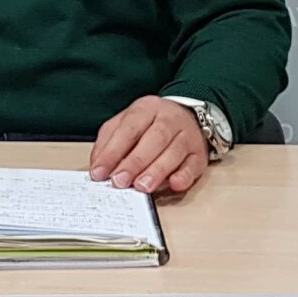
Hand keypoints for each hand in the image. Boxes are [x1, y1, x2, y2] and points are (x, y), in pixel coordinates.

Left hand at [88, 97, 210, 196]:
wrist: (188, 116)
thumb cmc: (150, 124)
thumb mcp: (125, 124)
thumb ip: (108, 142)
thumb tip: (98, 166)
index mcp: (146, 109)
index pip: (129, 128)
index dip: (113, 151)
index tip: (100, 172)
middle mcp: (169, 119)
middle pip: (154, 139)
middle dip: (135, 162)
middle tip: (120, 181)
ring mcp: (187, 136)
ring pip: (174, 151)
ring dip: (157, 171)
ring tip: (141, 187)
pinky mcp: (199, 154)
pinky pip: (194, 165)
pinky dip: (184, 175)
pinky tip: (174, 184)